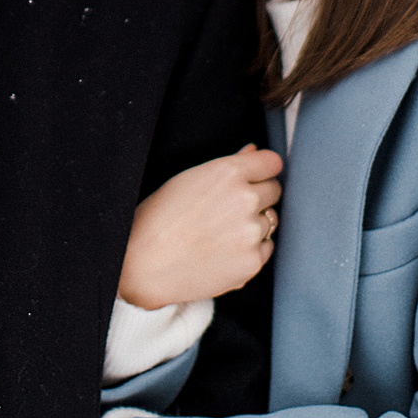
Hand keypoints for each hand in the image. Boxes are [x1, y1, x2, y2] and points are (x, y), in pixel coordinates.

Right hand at [117, 144, 282, 309]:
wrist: (143, 266)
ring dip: (253, 224)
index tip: (252, 178)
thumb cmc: (158, 219)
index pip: (272, 162)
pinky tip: (222, 251)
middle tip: (227, 210)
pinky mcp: (253, 262)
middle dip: (258, 196)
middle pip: (274, 190)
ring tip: (220, 233)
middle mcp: (245, 199)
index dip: (261, 170)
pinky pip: (265, 248)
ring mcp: (251, 232)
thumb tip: (253, 151)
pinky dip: (250, 250)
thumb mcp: (188, 180)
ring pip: (270, 220)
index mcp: (227, 172)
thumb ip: (228, 165)